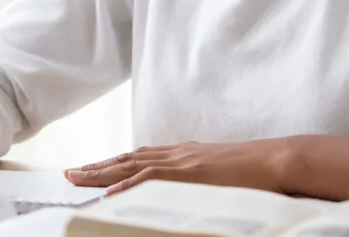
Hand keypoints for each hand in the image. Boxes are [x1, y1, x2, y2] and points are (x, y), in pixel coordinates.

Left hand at [65, 139, 289, 195]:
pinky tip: (109, 193)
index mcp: (184, 154)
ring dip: (100, 173)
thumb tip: (190, 192)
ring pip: (131, 166)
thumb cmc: (257, 171)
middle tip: (69, 173)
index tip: (92, 168)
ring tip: (76, 179)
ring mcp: (182, 161)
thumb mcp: (221, 174)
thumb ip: (202, 178)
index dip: (114, 162)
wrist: (278, 159)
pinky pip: (151, 180)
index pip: (141, 157)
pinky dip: (127, 186)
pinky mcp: (189, 173)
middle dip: (97, 166)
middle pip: (128, 159)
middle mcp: (178, 153)